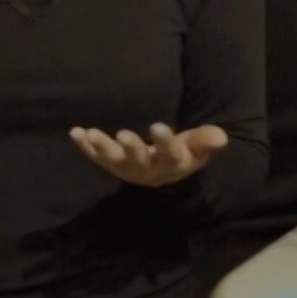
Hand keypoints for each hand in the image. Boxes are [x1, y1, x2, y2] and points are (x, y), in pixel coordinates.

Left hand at [71, 123, 227, 188]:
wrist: (163, 171)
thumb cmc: (181, 152)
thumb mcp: (196, 147)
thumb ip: (206, 140)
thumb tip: (221, 137)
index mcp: (171, 164)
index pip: (169, 154)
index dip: (164, 142)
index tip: (158, 127)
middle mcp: (147, 169)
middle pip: (138, 161)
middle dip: (131, 148)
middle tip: (123, 135)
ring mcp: (126, 168)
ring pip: (113, 161)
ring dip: (102, 147)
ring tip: (91, 134)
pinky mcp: (110, 164)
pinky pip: (95, 157)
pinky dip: (84, 146)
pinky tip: (75, 132)